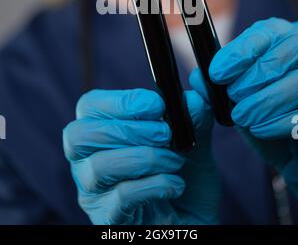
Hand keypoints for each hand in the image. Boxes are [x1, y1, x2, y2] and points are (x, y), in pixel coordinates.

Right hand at [63, 87, 219, 224]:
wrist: (194, 222)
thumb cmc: (184, 177)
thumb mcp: (193, 142)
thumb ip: (193, 117)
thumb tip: (191, 99)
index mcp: (101, 133)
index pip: (89, 106)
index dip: (118, 100)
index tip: (155, 104)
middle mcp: (87, 161)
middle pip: (80, 135)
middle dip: (128, 129)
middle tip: (165, 133)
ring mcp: (94, 193)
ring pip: (99, 166)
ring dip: (145, 157)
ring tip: (174, 161)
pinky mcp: (109, 220)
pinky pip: (121, 197)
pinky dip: (154, 185)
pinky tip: (176, 185)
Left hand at [192, 18, 297, 198]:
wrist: (288, 147)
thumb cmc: (261, 112)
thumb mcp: (235, 96)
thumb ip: (215, 86)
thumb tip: (197, 78)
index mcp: (281, 37)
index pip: (265, 34)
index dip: (239, 53)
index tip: (216, 73)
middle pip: (282, 57)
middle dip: (252, 79)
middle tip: (233, 97)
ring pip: (297, 83)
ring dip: (263, 102)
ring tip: (242, 116)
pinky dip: (277, 122)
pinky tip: (259, 129)